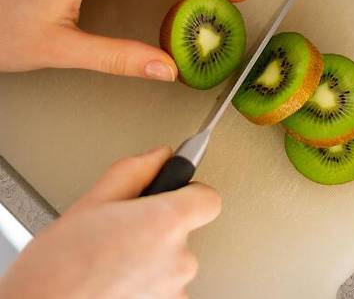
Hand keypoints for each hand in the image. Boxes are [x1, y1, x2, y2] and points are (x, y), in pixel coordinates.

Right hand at [0, 146, 220, 298]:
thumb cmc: (56, 269)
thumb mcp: (91, 202)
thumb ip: (134, 172)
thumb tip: (158, 157)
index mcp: (166, 223)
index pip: (208, 199)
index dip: (191, 192)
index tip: (176, 191)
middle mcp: (178, 258)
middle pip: (185, 232)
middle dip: (159, 227)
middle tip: (122, 231)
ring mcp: (174, 288)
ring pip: (173, 261)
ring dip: (151, 258)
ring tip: (112, 260)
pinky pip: (165, 286)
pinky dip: (147, 282)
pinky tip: (117, 280)